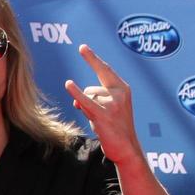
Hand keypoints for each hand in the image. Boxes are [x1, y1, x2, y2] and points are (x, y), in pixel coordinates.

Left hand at [65, 45, 142, 165]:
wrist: (125, 147)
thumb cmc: (115, 126)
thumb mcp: (106, 107)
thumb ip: (92, 99)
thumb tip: (76, 100)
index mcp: (122, 88)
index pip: (104, 70)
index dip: (92, 59)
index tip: (82, 47)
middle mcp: (119, 93)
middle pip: (91, 89)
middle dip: (88, 102)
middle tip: (101, 116)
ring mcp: (113, 104)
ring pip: (87, 98)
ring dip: (88, 110)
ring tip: (101, 121)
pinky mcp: (104, 116)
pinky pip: (86, 102)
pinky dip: (76, 93)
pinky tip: (68, 84)